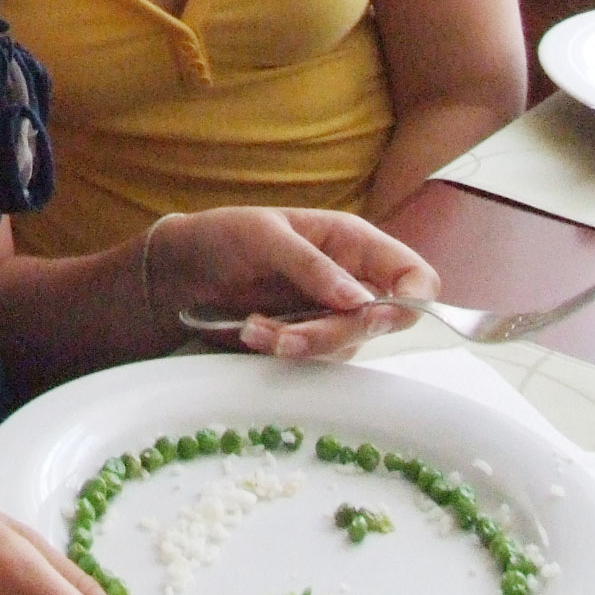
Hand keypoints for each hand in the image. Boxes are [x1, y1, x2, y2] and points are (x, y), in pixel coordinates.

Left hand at [149, 207, 437, 361]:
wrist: (180, 272)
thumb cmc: (224, 237)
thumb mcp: (264, 237)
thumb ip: (312, 266)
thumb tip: (359, 301)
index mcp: (353, 242)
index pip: (413, 276)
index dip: (411, 301)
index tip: (373, 317)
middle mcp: (352, 280)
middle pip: (381, 323)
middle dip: (334, 333)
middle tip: (289, 336)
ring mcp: (330, 314)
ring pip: (345, 347)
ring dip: (300, 344)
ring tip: (254, 328)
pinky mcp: (307, 340)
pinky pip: (313, 358)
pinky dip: (282, 350)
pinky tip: (251, 333)